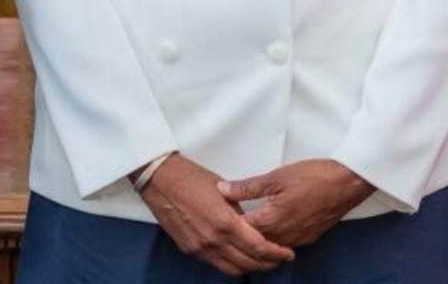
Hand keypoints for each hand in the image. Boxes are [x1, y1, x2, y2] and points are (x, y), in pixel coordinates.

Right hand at [137, 154, 294, 276]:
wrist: (160, 180)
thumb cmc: (191, 177)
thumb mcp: (223, 190)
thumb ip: (239, 210)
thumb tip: (251, 223)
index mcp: (226, 223)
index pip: (258, 247)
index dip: (276, 253)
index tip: (287, 253)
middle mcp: (213, 241)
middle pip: (248, 263)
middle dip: (267, 263)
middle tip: (279, 259)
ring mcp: (200, 248)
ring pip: (232, 269)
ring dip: (249, 267)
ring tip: (261, 260)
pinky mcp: (190, 250)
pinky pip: (215, 264)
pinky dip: (230, 264)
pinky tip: (237, 256)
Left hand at [219, 159, 374, 248]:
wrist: (348, 183)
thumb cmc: (314, 176)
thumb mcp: (277, 177)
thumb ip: (248, 186)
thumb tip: (223, 189)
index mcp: (272, 220)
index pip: (241, 230)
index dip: (228, 223)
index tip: (219, 215)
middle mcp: (284, 236)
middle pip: (254, 243)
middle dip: (241, 235)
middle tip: (229, 223)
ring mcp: (298, 239)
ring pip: (271, 246)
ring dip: (259, 239)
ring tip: (248, 227)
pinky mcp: (310, 238)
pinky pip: (286, 244)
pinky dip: (275, 239)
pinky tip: (272, 228)